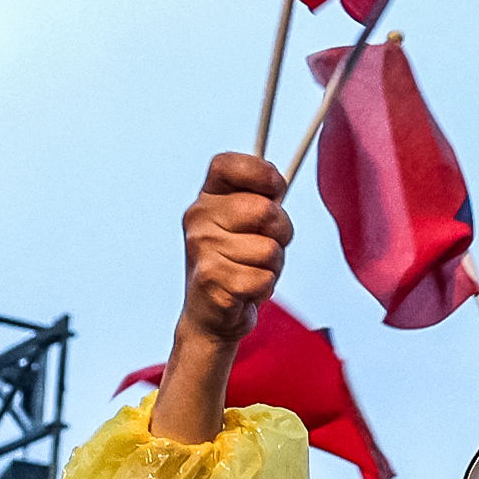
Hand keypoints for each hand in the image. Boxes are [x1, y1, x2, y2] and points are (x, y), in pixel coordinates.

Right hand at [180, 150, 293, 346]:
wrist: (212, 314)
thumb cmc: (240, 263)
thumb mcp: (252, 225)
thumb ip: (264, 199)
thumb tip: (278, 180)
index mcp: (208, 197)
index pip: (227, 164)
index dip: (260, 173)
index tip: (276, 191)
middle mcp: (198, 217)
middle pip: (264, 210)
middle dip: (280, 232)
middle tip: (265, 246)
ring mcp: (201, 248)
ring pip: (269, 250)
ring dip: (272, 265)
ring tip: (251, 271)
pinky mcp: (210, 280)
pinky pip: (264, 278)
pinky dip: (264, 287)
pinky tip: (245, 290)